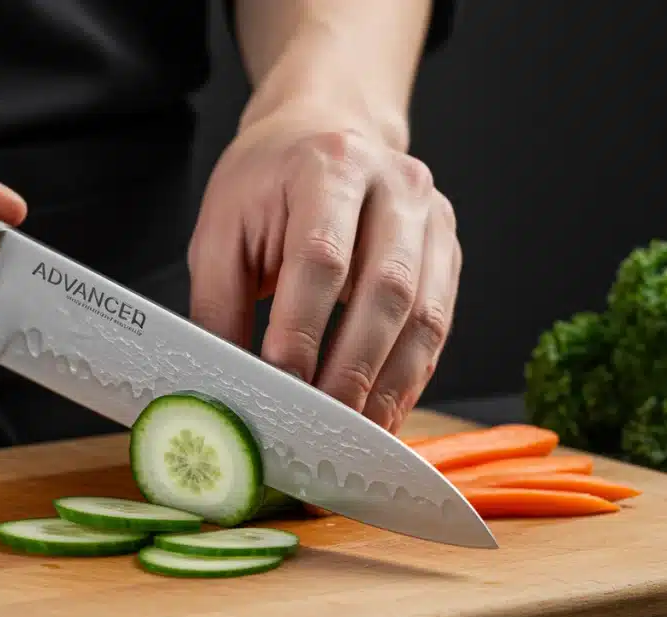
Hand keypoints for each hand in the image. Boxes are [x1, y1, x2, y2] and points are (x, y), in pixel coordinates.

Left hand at [189, 110, 460, 432]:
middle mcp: (395, 184)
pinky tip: (384, 410)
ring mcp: (432, 216)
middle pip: (386, 290)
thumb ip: (218, 306)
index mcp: (328, 165)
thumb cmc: (265, 184)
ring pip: (425, 315)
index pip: (321, 257)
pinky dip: (411, 376)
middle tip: (322, 424)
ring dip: (390, 384)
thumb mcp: (221, 231)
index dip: (303, 327)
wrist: (325, 132)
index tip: (282, 383)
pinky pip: (439, 323)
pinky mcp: (448, 249)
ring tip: (355, 433)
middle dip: (352, 369)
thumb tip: (223, 386)